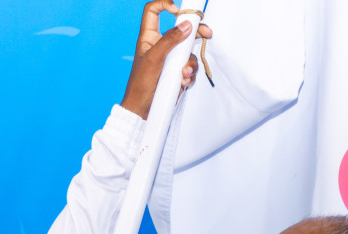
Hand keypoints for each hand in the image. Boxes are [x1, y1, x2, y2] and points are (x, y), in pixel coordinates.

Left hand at [121, 1, 213, 119]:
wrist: (144, 109)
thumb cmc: (141, 84)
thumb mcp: (155, 58)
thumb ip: (170, 40)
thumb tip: (186, 25)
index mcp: (149, 37)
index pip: (153, 12)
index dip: (164, 5)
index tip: (177, 10)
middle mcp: (161, 45)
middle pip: (181, 30)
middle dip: (195, 32)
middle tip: (206, 33)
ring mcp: (171, 59)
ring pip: (189, 52)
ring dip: (189, 64)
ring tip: (183, 74)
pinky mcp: (177, 72)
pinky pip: (190, 67)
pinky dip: (189, 75)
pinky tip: (182, 82)